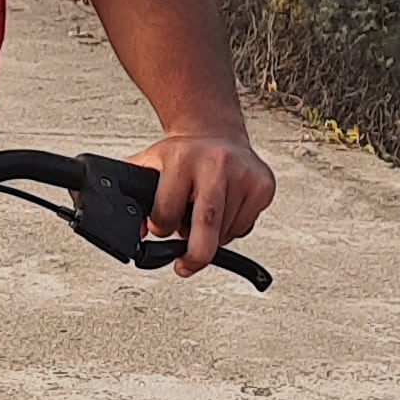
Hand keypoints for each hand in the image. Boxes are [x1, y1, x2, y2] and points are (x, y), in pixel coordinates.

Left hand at [148, 128, 275, 273]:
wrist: (216, 133)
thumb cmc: (184, 155)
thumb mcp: (151, 165)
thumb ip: (136, 195)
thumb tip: (136, 232)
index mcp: (183, 159)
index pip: (168, 211)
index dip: (162, 228)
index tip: (161, 228)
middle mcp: (217, 164)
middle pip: (207, 225)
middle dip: (196, 255)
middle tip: (185, 266)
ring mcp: (244, 175)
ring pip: (226, 232)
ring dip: (211, 237)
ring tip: (203, 213)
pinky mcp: (264, 186)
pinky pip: (244, 227)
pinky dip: (231, 229)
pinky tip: (224, 208)